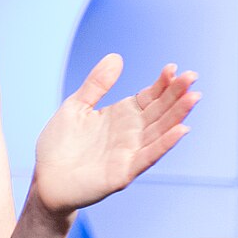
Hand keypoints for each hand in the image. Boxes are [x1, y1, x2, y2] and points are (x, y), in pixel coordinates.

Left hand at [28, 58, 197, 221]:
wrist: (45, 180)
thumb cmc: (59, 145)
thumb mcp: (76, 106)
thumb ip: (96, 84)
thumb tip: (116, 57)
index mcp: (121, 116)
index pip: (149, 97)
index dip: (162, 84)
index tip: (172, 68)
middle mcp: (131, 134)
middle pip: (160, 112)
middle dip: (176, 95)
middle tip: (192, 76)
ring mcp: (129, 153)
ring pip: (160, 132)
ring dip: (177, 115)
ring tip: (193, 97)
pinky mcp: (123, 173)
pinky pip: (148, 157)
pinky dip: (165, 144)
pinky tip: (180, 130)